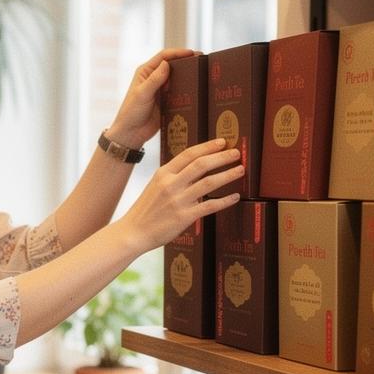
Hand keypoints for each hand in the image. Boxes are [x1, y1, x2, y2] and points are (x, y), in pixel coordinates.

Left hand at [106, 48, 199, 148]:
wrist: (131, 134)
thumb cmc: (131, 113)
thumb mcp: (142, 95)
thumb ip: (154, 80)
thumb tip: (166, 63)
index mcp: (145, 72)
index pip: (164, 57)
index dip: (179, 53)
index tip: (193, 53)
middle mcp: (154, 78)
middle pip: (173, 65)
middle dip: (187, 62)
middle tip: (203, 62)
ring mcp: (161, 89)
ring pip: (178, 78)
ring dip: (188, 76)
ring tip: (203, 74)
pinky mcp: (167, 101)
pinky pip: (180, 92)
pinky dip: (188, 90)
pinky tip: (197, 90)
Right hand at [118, 138, 243, 252]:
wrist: (134, 232)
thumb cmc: (146, 209)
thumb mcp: (156, 186)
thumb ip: (174, 177)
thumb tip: (196, 170)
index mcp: (163, 173)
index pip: (188, 154)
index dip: (207, 146)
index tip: (222, 142)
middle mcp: (171, 184)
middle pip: (201, 164)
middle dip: (222, 157)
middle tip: (236, 153)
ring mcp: (178, 200)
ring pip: (209, 182)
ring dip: (227, 174)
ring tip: (240, 170)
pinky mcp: (184, 217)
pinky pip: (210, 205)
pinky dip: (225, 200)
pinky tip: (235, 197)